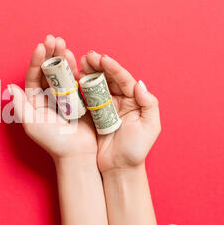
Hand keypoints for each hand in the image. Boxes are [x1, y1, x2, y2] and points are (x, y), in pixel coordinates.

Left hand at [9, 35, 96, 160]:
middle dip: (50, 53)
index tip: (41, 46)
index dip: (36, 61)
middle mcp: (48, 96)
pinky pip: (76, 80)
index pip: (34, 76)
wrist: (76, 154)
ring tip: (63, 43)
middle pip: (48, 70)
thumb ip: (21, 105)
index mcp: (35, 101)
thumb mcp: (32, 124)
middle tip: (54, 38)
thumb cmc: (52, 141)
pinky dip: (76, 67)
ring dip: (62, 57)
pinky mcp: (80, 99)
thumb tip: (10, 87)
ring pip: (62, 72)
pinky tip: (75, 56)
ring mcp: (65, 97)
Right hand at [79, 51, 160, 174]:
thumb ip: (149, 104)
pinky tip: (73, 78)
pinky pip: (85, 97)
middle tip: (87, 56)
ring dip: (88, 72)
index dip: (113, 68)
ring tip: (79, 62)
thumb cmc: (136, 150)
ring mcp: (104, 107)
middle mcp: (118, 100)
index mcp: (133, 100)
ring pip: (96, 85)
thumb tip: (139, 84)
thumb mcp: (150, 128)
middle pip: (108, 78)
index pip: (123, 79)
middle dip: (98, 65)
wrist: (118, 168)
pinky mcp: (91, 115)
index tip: (102, 59)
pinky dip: (79, 87)